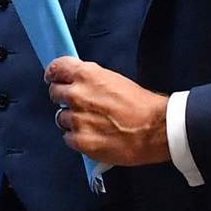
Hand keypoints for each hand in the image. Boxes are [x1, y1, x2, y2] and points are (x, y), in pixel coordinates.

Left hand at [43, 57, 171, 166]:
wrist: (157, 129)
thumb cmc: (143, 104)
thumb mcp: (115, 80)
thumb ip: (92, 80)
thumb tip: (79, 84)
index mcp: (87, 75)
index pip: (56, 68)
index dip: (54, 74)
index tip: (53, 79)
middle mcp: (77, 95)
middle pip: (54, 93)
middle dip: (63, 98)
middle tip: (78, 105)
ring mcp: (77, 119)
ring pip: (61, 118)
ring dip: (72, 120)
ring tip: (91, 124)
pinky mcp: (80, 141)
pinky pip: (68, 138)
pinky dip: (77, 138)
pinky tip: (93, 137)